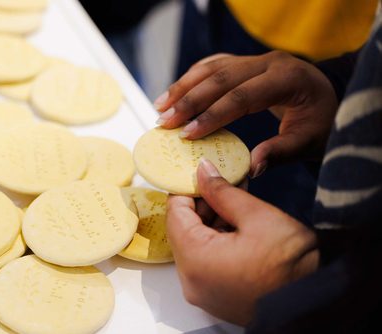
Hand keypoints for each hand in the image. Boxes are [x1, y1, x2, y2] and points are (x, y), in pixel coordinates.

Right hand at [154, 51, 337, 176]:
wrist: (329, 98)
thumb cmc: (322, 121)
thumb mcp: (309, 141)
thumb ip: (280, 152)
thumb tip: (252, 168)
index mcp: (287, 78)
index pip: (242, 96)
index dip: (211, 115)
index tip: (187, 135)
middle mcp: (269, 62)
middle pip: (220, 77)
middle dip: (188, 101)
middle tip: (165, 122)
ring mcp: (256, 59)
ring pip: (212, 67)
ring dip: (183, 87)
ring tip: (161, 107)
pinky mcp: (246, 63)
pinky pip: (214, 65)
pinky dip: (192, 78)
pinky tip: (175, 92)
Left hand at [166, 159, 318, 324]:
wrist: (318, 302)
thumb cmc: (294, 264)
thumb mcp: (257, 216)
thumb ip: (222, 191)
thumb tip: (203, 171)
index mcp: (196, 260)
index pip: (174, 214)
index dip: (185, 189)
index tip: (198, 174)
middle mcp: (192, 281)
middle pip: (183, 231)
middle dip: (201, 204)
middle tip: (221, 184)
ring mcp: (203, 293)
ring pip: (195, 246)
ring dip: (210, 222)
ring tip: (234, 201)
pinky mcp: (216, 298)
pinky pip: (205, 263)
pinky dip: (216, 243)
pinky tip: (237, 225)